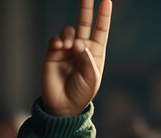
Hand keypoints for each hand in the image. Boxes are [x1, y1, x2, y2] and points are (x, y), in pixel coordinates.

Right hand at [41, 0, 112, 116]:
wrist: (64, 105)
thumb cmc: (82, 93)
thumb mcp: (91, 78)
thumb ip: (87, 59)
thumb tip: (78, 42)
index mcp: (95, 53)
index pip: (101, 30)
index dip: (103, 16)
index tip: (107, 1)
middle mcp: (82, 48)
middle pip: (85, 22)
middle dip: (86, 8)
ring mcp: (67, 49)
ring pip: (69, 31)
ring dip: (70, 36)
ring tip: (70, 48)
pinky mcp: (53, 53)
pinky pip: (56, 39)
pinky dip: (58, 41)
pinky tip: (60, 48)